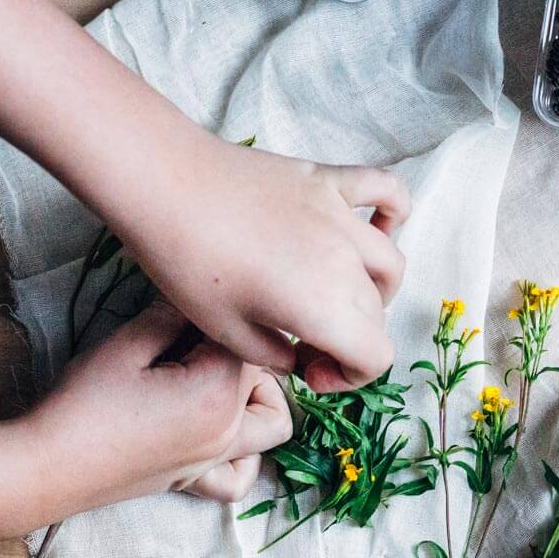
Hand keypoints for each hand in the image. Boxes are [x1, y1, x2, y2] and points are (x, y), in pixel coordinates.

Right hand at [30, 301, 293, 504]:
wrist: (47, 467)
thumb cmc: (83, 403)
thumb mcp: (127, 344)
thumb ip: (172, 316)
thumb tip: (196, 296)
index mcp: (218, 393)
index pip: (248, 341)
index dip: (220, 319)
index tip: (189, 312)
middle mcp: (229, 431)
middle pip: (267, 377)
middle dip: (242, 351)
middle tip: (196, 341)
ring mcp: (214, 460)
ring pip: (272, 425)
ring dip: (262, 399)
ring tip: (222, 380)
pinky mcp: (194, 481)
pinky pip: (240, 476)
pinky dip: (245, 456)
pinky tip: (221, 433)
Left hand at [110, 137, 409, 394]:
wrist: (164, 184)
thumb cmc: (186, 263)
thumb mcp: (225, 333)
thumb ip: (274, 354)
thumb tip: (295, 354)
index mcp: (325, 307)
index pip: (376, 356)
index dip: (351, 376)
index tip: (311, 370)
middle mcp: (347, 262)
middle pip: (377, 314)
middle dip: (350, 339)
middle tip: (304, 343)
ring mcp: (342, 217)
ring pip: (390, 264)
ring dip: (376, 291)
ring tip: (341, 296)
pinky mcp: (329, 181)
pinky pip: (387, 191)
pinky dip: (393, 212)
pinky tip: (377, 227)